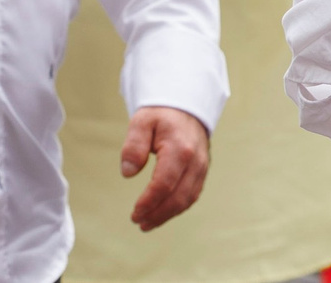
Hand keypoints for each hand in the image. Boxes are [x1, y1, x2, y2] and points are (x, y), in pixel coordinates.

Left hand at [120, 105, 209, 230]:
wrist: (186, 107)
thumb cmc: (161, 116)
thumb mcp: (141, 122)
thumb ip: (133, 146)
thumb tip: (128, 173)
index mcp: (180, 149)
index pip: (164, 184)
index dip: (149, 202)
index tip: (134, 213)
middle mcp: (196, 160)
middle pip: (178, 196)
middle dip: (158, 214)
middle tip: (138, 222)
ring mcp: (202, 166)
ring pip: (187, 198)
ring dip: (167, 215)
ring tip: (147, 223)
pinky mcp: (202, 171)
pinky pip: (192, 194)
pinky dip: (177, 207)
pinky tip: (162, 213)